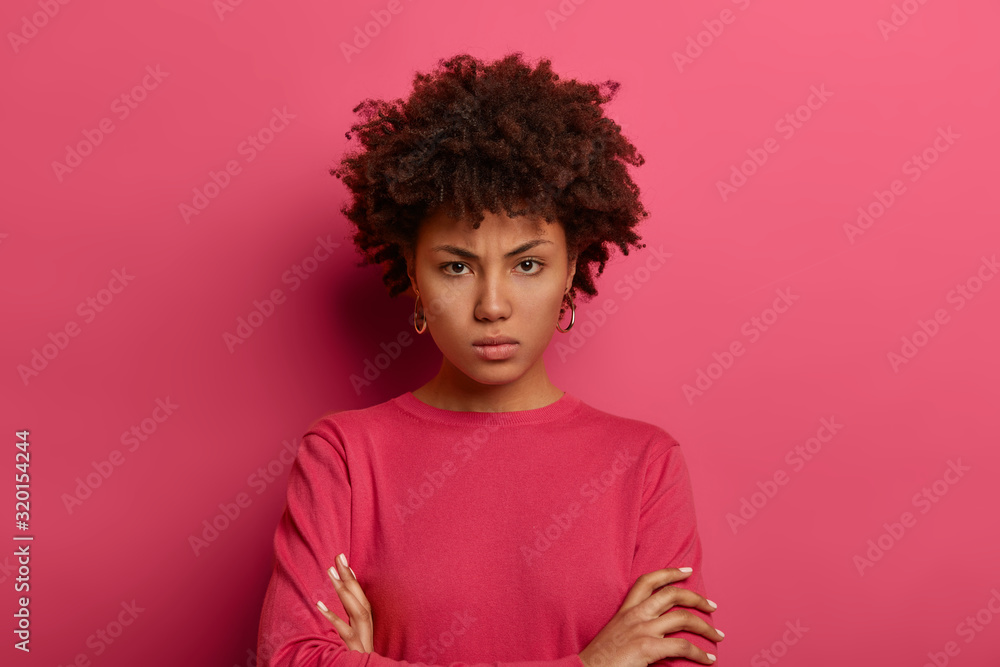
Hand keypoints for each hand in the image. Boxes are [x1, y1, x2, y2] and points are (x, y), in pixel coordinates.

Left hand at [315, 552, 373, 652]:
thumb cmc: (358, 657)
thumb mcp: (357, 638)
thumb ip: (351, 622)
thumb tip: (340, 603)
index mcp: (367, 623)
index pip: (361, 596)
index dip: (353, 578)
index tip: (343, 560)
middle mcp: (366, 627)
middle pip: (359, 597)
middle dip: (349, 576)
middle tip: (338, 556)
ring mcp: (361, 637)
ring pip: (355, 609)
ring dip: (343, 589)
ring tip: (331, 572)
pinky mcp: (354, 648)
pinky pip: (343, 630)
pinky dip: (332, 616)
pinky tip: (319, 604)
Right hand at [578, 567, 722, 666]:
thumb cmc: (601, 658)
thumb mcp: (617, 635)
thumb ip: (635, 628)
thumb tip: (658, 633)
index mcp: (625, 610)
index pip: (648, 581)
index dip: (670, 573)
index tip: (687, 571)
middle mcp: (635, 615)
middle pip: (672, 595)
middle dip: (696, 598)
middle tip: (712, 606)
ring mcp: (642, 630)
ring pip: (683, 618)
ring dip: (705, 627)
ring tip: (718, 635)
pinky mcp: (647, 647)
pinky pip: (682, 646)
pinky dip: (699, 653)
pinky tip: (708, 659)